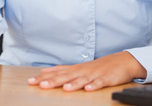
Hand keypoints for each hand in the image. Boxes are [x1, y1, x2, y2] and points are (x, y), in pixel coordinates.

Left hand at [28, 51, 146, 91]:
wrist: (121, 61)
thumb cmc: (98, 66)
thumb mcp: (78, 68)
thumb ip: (61, 70)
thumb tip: (44, 71)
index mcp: (75, 69)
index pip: (56, 73)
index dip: (44, 78)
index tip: (31, 81)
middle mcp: (82, 71)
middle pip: (66, 76)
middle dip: (53, 81)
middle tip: (41, 85)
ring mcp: (94, 74)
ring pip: (82, 80)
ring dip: (73, 84)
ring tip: (64, 88)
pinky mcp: (106, 79)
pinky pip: (99, 83)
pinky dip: (93, 86)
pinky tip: (88, 89)